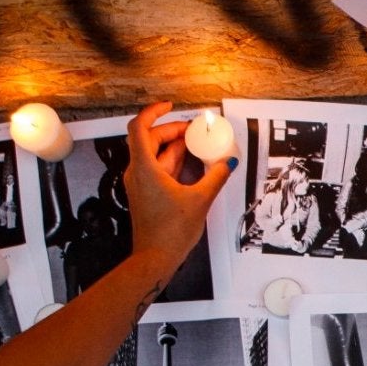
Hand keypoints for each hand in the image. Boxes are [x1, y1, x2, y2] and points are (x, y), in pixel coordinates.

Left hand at [126, 101, 233, 264]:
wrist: (154, 258)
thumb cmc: (170, 232)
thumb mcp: (199, 201)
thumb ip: (215, 177)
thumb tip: (228, 163)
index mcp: (145, 168)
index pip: (141, 127)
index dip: (154, 112)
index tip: (170, 106)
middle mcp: (138, 172)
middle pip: (150, 138)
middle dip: (173, 130)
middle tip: (195, 130)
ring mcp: (141, 183)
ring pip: (156, 154)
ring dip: (175, 147)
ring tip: (197, 145)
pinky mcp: (147, 193)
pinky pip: (159, 169)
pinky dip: (174, 162)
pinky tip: (192, 165)